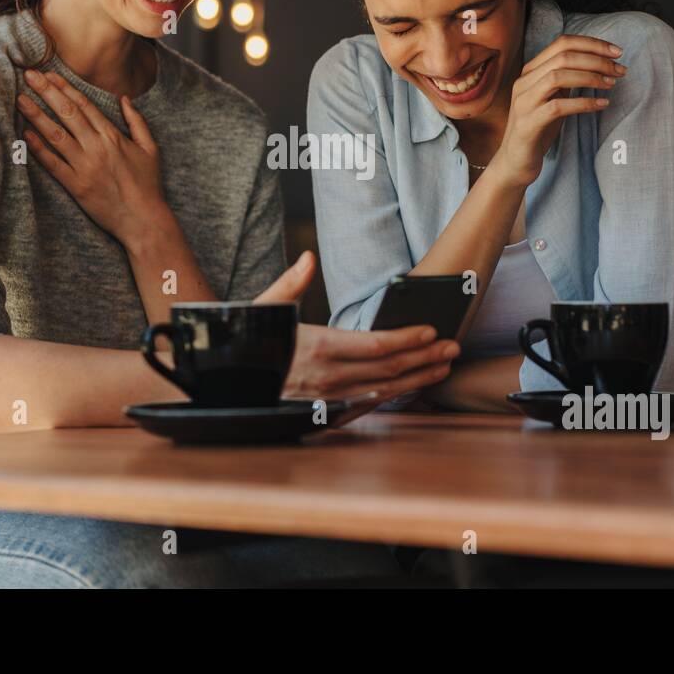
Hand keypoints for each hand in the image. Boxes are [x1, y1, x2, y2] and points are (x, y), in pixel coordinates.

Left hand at [17, 70, 164, 244]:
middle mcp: (97, 147)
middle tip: (29, 75)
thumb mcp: (150, 148)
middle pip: (67, 113)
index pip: (85, 105)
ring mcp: (85, 166)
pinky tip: (25, 134)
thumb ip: (137, 121)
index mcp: (113, 136)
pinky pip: (53, 164)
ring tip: (20, 99)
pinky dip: (38, 148)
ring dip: (36, 115)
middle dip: (47, 91)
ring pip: (56, 135)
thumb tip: (125, 98)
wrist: (143, 219)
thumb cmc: (148, 185)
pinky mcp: (76, 186)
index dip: (65, 88)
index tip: (50, 74)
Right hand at [254, 252, 459, 408]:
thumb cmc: (243, 345)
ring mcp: (326, 401)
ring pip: (384, 391)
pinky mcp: (322, 416)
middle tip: (453, 347)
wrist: (221, 390)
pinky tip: (408, 387)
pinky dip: (392, 396)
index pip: (376, 345)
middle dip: (425, 357)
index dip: (409, 338)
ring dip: (418, 379)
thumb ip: (291, 284)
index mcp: (316, 347)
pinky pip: (366, 407)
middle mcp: (327, 378)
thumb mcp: (262, 309)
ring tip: (442, 367)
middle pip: (389, 368)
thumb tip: (309, 258)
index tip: (432, 330)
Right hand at [491, 34, 624, 188]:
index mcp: (531, 71)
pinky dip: (583, 103)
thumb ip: (566, 79)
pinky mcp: (528, 124)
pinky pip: (558, 107)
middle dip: (597, 60)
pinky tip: (602, 105)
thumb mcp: (552, 97)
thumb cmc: (538, 128)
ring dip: (590, 78)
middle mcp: (524, 82)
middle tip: (620, 70)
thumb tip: (598, 63)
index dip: (592, 44)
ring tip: (611, 84)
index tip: (617, 52)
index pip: (562, 43)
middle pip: (563, 56)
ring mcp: (524, 102)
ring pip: (558, 77)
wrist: (514, 162)